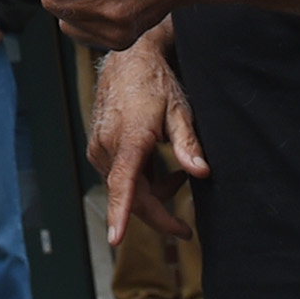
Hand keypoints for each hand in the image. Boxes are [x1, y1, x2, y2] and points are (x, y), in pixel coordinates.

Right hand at [86, 37, 205, 244]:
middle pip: (131, 196)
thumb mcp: (180, 111)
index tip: (115, 238)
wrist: (128, 60)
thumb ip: (188, 145)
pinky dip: (140, 180)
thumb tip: (202, 173)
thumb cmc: (156, 85)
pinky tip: (159, 166)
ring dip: (152, 192)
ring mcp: (99, 147)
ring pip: (126, 188)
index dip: (120, 212)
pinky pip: (120, 176)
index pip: (123, 183)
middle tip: (186, 231)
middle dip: (158, 215)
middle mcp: (108, 145)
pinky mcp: (97, 147)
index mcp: (129, 138)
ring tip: (179, 177)